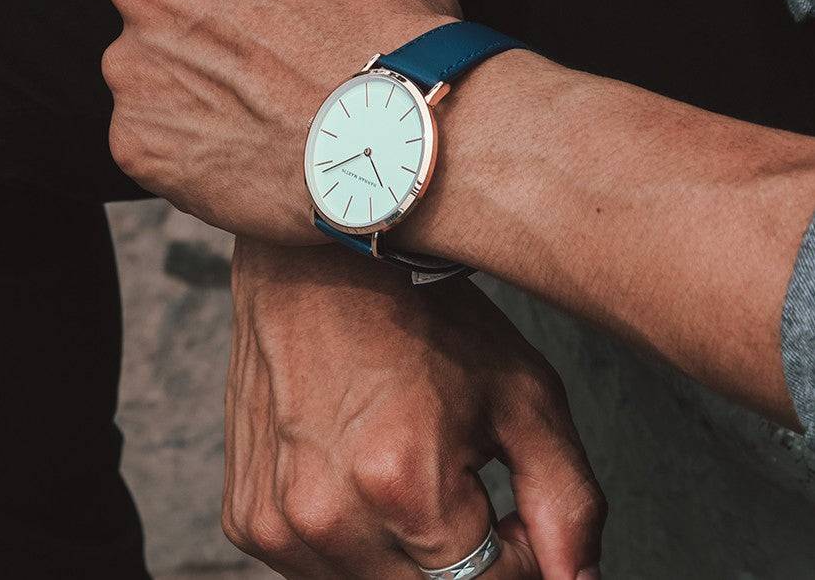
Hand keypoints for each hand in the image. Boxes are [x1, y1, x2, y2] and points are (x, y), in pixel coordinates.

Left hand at [103, 0, 459, 243]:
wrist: (396, 135)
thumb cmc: (391, 25)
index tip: (276, 12)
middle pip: (164, 4)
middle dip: (208, 31)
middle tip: (272, 65)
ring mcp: (133, 67)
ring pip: (153, 73)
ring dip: (196, 88)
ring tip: (264, 113)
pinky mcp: (137, 142)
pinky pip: (152, 139)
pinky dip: (187, 148)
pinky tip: (244, 148)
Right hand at [223, 240, 605, 578]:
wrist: (320, 264)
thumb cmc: (422, 316)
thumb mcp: (521, 392)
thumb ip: (568, 503)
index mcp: (403, 485)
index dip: (518, 553)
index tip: (513, 508)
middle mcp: (326, 516)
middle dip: (462, 557)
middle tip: (464, 484)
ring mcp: (276, 519)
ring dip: (404, 552)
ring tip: (408, 468)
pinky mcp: (246, 514)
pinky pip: (315, 567)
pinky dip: (352, 539)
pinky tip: (358, 471)